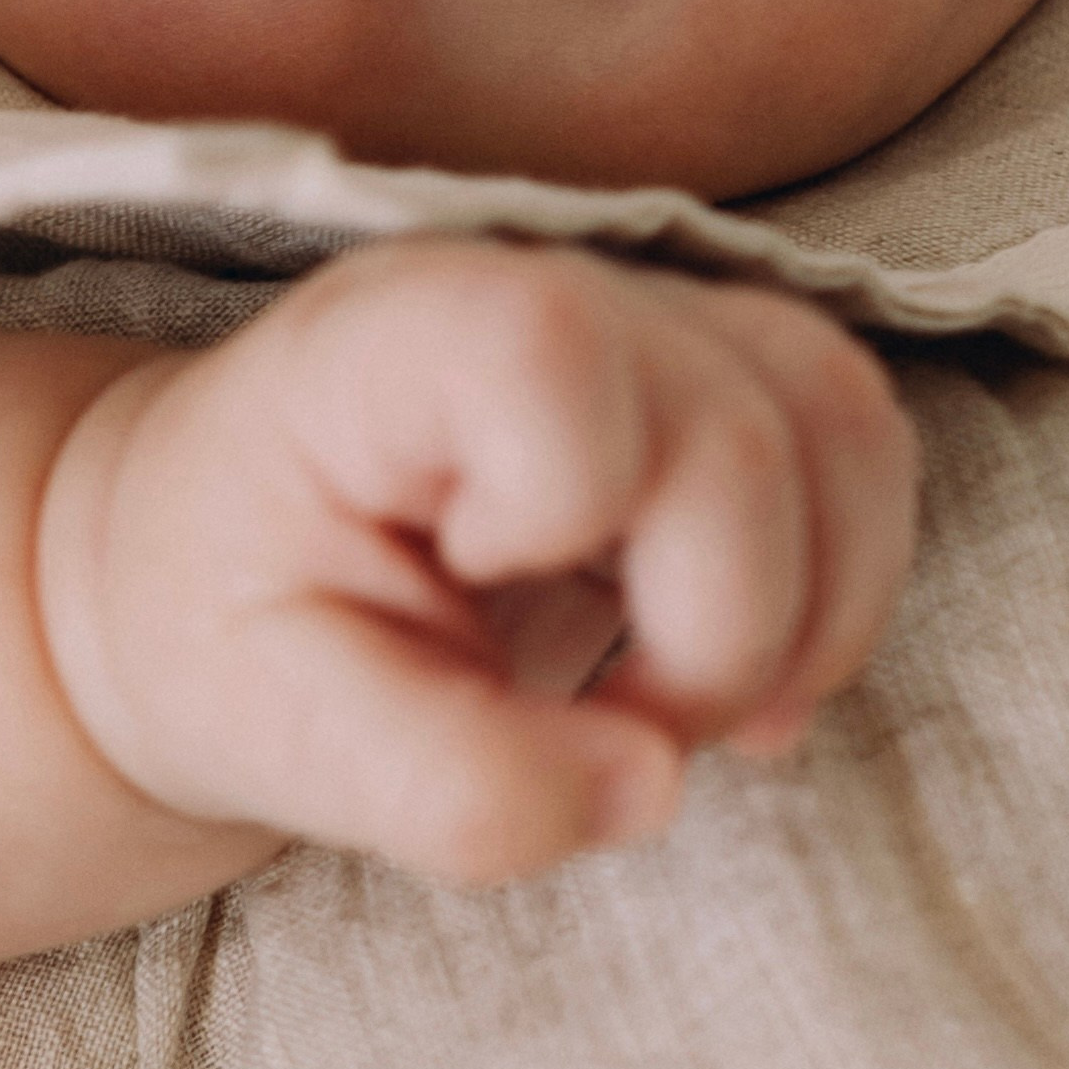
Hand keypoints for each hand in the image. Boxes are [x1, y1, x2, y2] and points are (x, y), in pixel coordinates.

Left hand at [36, 238, 918, 886]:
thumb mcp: (267, 733)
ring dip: (812, 610)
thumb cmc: (220, 621)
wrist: (208, 557)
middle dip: (715, 637)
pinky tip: (744, 668)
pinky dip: (841, 580)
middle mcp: (541, 283)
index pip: (554, 350)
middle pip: (741, 426)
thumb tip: (655, 784)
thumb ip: (447, 785)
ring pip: (843, 416)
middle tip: (606, 728)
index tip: (466, 582)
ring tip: (687, 703)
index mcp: (394, 335)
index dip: (557, 506)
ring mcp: (646, 314)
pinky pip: (860, 440)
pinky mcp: (716, 367)